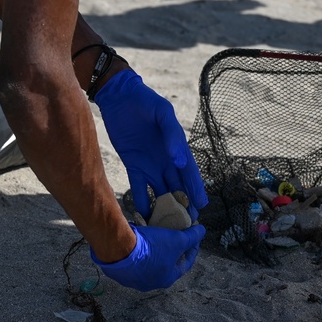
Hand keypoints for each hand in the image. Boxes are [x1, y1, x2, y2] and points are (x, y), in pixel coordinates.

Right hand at [91, 223, 205, 290]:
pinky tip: (142, 236)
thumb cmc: (152, 248)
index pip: (186, 263)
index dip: (192, 247)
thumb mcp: (177, 240)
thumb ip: (192, 237)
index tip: (193, 235)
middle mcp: (151, 282)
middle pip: (168, 262)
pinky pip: (136, 258)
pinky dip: (142, 248)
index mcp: (167, 278)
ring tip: (158, 233)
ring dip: (157, 248)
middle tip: (175, 234)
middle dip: (173, 248)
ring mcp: (135, 278)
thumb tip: (202, 231)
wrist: (119, 249)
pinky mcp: (123, 270)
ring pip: (151, 261)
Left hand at [95, 69, 207, 218]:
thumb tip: (179, 161)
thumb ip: (172, 135)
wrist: (119, 96)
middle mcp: (166, 159)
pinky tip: (144, 215)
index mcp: (177, 146)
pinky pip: (139, 187)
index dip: (196, 188)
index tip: (202, 206)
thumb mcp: (162, 113)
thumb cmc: (144, 100)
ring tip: (168, 225)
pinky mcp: (134, 165)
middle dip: (184, 204)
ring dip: (165, 206)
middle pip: (178, 185)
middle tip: (188, 224)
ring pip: (161, 190)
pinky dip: (142, 201)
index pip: (189, 172)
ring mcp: (150, 164)